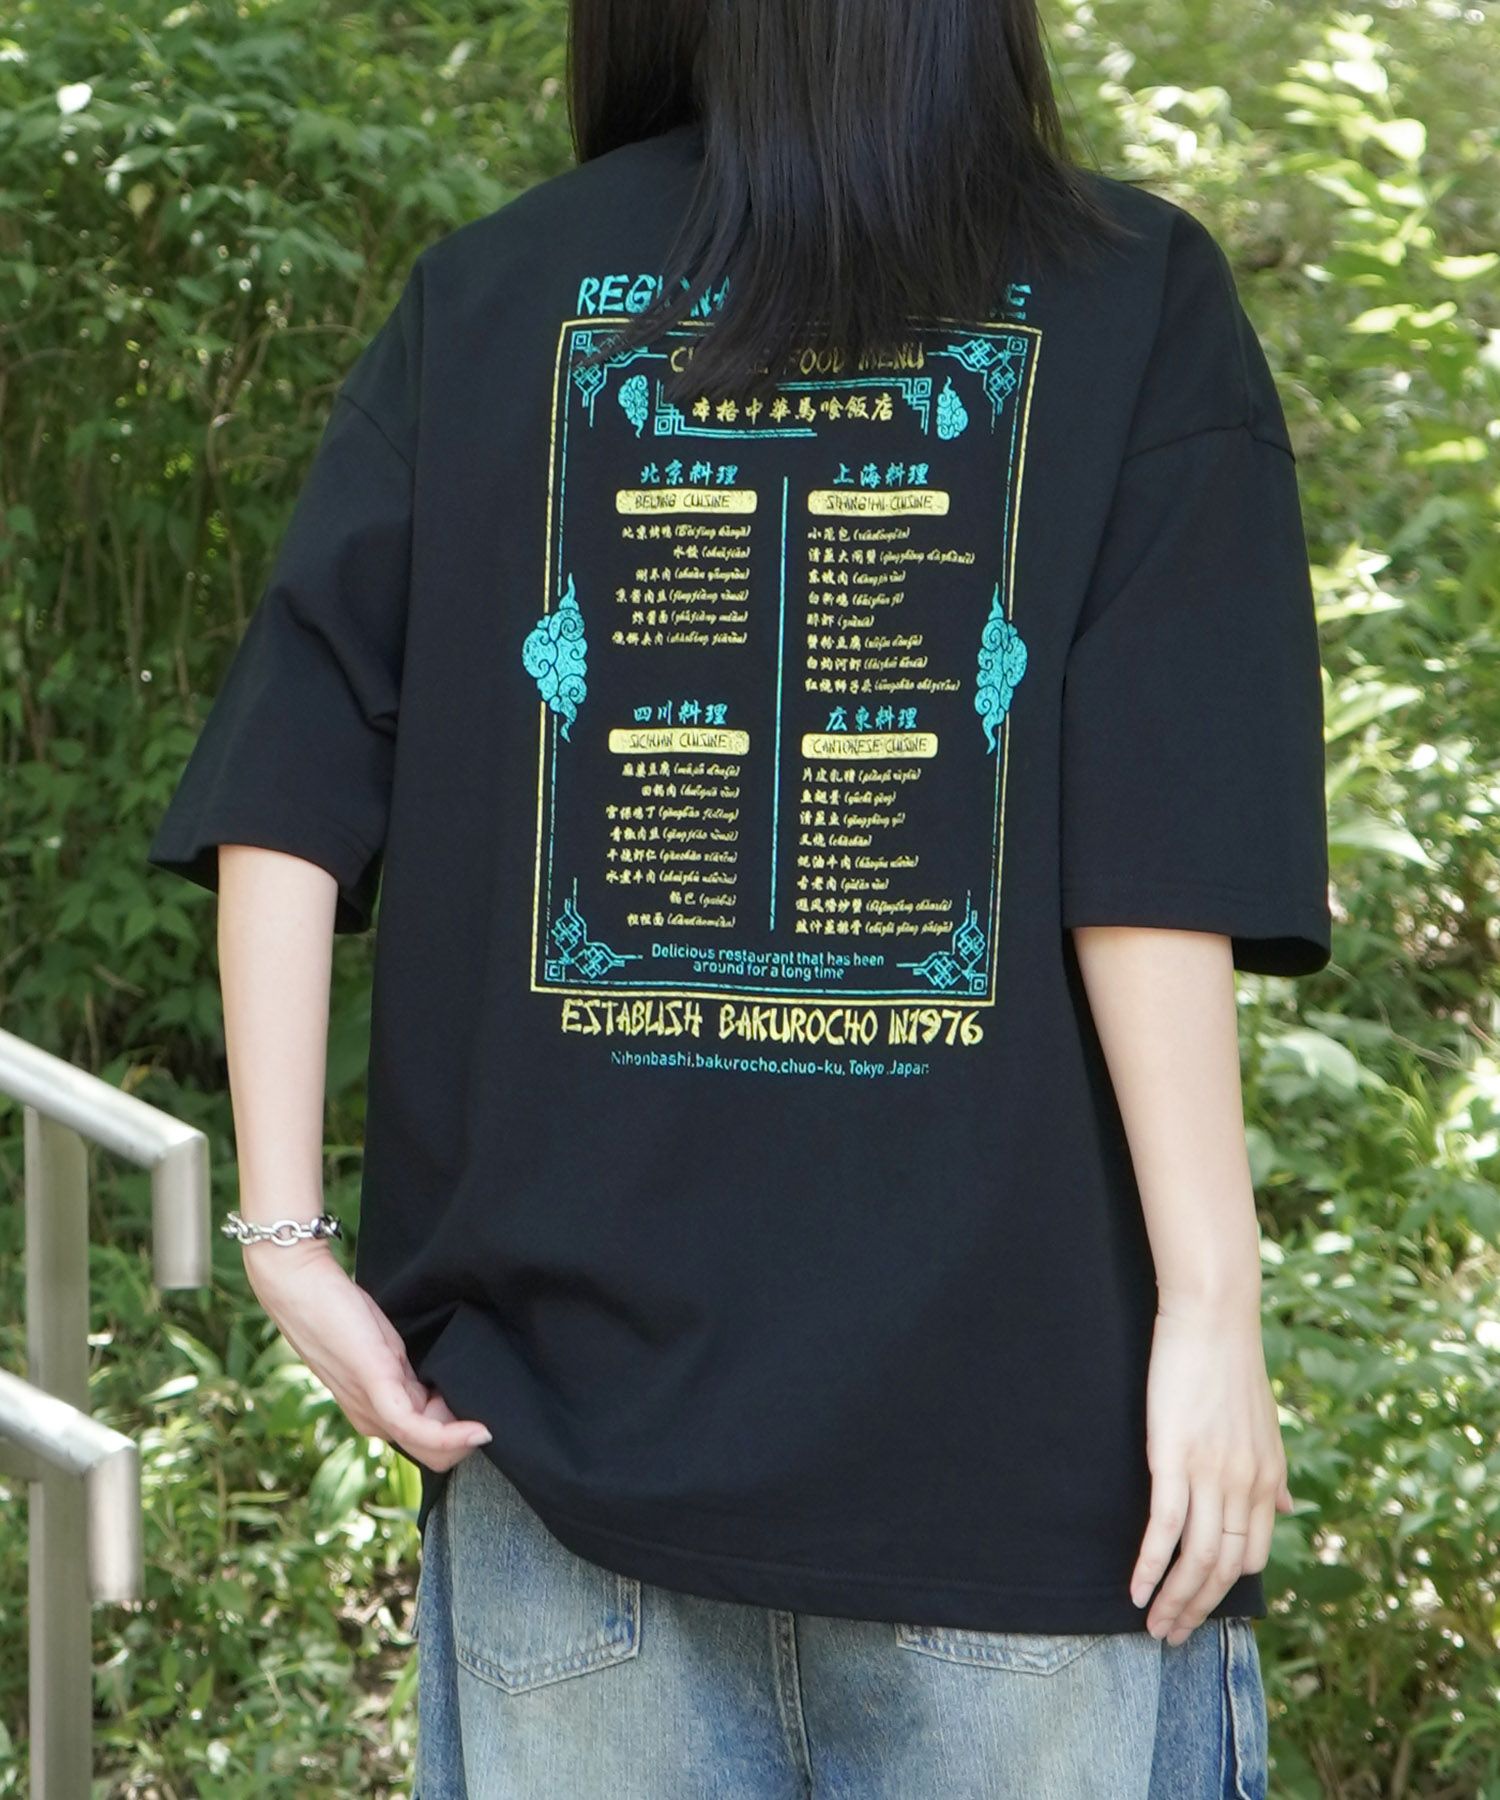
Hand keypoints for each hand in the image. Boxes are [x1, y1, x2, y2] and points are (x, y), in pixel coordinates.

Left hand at [243, 1241, 490, 1472]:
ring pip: (432, 1450)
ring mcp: (373, 1409)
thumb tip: (448, 1383)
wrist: (301, 1287)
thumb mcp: (389, 1347)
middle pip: (437, 1455)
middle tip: (483, 1396)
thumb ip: (412, 1372)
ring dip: (464, 1435)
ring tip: (484, 1401)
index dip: (462, 1429)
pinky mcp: (376, 1389)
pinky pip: (418, 1429)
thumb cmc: (343, 1310)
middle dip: (468, 1435)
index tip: (480, 1398)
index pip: (431, 1446)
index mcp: (376, 1413)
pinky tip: (479, 1426)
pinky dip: (452, 1434)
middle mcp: (374, 1421)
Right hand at [1130, 1293, 1293, 1643]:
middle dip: (1197, 1609)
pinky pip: (1164, 1529)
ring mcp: (1211, 1475)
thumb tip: (1288, 1506)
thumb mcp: (1265, 1424)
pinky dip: (1150, 1565)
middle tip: (1170, 1635)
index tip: (1199, 1607)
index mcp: (1267, 1479)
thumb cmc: (1230, 1362)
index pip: (1252, 1557)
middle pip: (1224, 1569)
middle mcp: (1246, 1486)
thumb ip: (1273, 1471)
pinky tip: (1134, 1587)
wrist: (1213, 1316)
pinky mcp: (1174, 1459)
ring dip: (1173, 1600)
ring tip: (1151, 1623)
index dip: (1225, 1590)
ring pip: (1197, 1560)